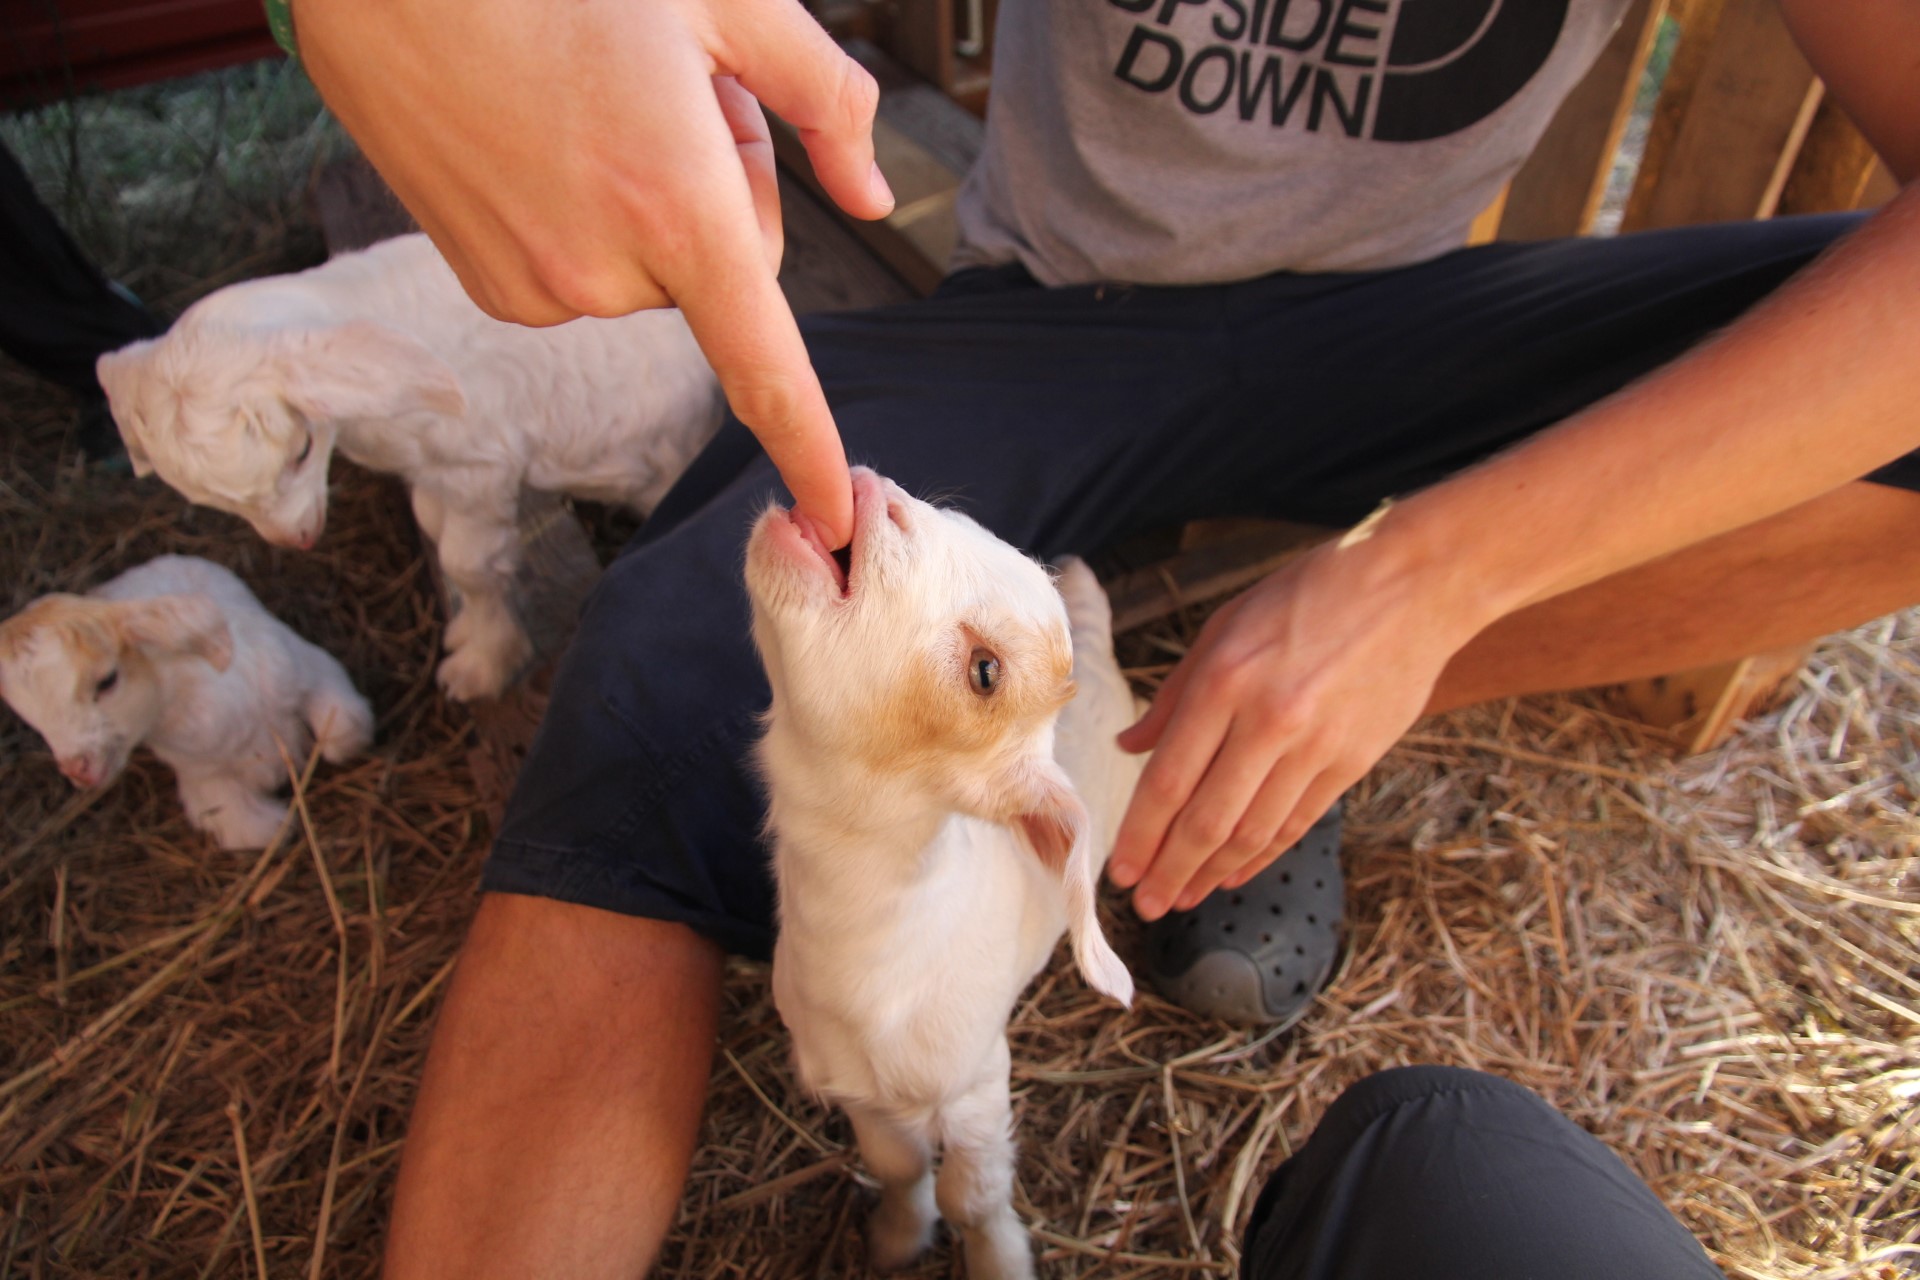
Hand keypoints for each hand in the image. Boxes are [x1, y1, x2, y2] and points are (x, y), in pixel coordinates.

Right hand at [297, 0, 889, 544]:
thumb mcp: (721, 2)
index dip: (810, 449)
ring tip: (595, 101)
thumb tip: (874, 202)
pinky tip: (545, 137)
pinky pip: (583, 272)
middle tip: (668, 91)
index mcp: (679, 211)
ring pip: (650, 270)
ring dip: (650, 201)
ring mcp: (537, 289)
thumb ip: (826, 101)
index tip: (835, 518)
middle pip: (722, 272)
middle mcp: (606, 274)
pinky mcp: (489, 287)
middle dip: (722, 191)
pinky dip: (584, 219)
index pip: (767, 369)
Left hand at [1106, 535, 1478, 919]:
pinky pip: (1297, 822)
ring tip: (1183, 897)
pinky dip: (1262, 855)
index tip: (1120, 870)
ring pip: (1253, 832)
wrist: (1412, 586)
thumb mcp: (1225, 626)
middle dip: (1169, 870)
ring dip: (1212, 873)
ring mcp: (1315, 747)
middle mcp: (1268, 721)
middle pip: (1207, 820)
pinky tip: (1234, 873)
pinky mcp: (1353, 762)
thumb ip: (1175, 695)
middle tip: (1146, 903)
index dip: (1141, 835)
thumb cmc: (1307, 595)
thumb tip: (1132, 748)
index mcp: (1224, 681)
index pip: (1169, 781)